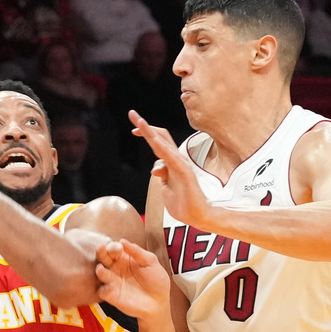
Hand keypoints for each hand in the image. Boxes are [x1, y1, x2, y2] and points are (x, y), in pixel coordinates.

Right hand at [96, 239, 170, 319]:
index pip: (115, 249)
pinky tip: (108, 287)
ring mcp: (113, 282)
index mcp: (125, 258)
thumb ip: (138, 252)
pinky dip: (103, 288)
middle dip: (102, 253)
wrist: (159, 303)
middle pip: (104, 258)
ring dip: (100, 270)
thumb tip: (122, 241)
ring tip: (101, 269)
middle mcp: (116, 268)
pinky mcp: (111, 295)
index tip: (118, 247)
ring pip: (101, 273)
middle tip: (101, 248)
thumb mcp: (151, 262)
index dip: (114, 246)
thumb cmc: (156, 281)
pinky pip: (102, 291)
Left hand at [129, 110, 211, 228]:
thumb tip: (154, 168)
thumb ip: (162, 175)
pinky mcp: (186, 174)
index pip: (158, 142)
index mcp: (172, 163)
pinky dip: (163, 148)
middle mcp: (177, 160)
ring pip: (164, 144)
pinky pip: (172, 158)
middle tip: (132, 114)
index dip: (146, 133)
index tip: (133, 130)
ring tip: (139, 121)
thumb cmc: (183, 204)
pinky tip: (153, 140)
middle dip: (144, 126)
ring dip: (150, 132)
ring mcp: (181, 165)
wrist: (199, 217)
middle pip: (160, 137)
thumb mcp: (166, 188)